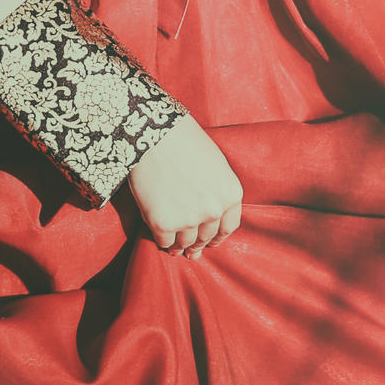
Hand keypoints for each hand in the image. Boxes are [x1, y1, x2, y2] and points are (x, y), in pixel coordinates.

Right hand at [127, 113, 242, 258]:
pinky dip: (162, 241)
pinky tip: (161, 239)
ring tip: (176, 249)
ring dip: (180, 246)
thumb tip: (209, 218)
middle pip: (206, 237)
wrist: (153, 133)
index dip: (218, 237)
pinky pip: (164, 241)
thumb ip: (217, 192)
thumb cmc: (183, 142)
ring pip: (185, 243)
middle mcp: (213, 210)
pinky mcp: (163, 223)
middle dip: (198, 244)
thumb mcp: (215, 165)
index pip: (228, 227)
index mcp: (230, 194)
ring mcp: (188, 219)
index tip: (211, 241)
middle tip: (192, 251)